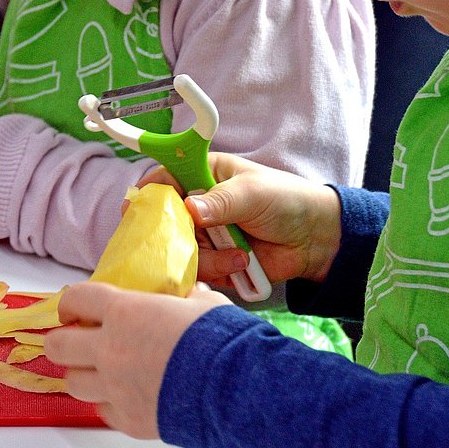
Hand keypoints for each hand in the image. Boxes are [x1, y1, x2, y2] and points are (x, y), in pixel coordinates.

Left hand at [45, 282, 230, 438]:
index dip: (71, 303)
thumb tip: (190, 295)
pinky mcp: (128, 419)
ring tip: (101, 371)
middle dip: (63, 341)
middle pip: (58, 346)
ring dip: (83, 374)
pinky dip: (109, 403)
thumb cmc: (220, 339)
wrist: (235, 388)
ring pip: (73, 383)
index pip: (76, 299)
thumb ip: (187, 299)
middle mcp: (109, 350)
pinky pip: (102, 411)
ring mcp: (114, 388)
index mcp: (124, 312)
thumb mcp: (204, 304)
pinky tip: (127, 395)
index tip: (74, 309)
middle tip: (77, 341)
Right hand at [137, 153, 341, 285]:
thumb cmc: (287, 201)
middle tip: (194, 242)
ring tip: (239, 255)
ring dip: (209, 258)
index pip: (165, 180)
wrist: (315, 240)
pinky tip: (241, 265)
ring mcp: (205, 236)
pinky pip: (198, 271)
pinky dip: (217, 272)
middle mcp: (198, 206)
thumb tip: (190, 208)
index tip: (133, 209)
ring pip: (181, 252)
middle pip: (165, 223)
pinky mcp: (214, 262)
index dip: (148, 194)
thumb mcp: (253, 193)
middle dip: (177, 237)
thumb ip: (221, 200)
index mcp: (204, 175)